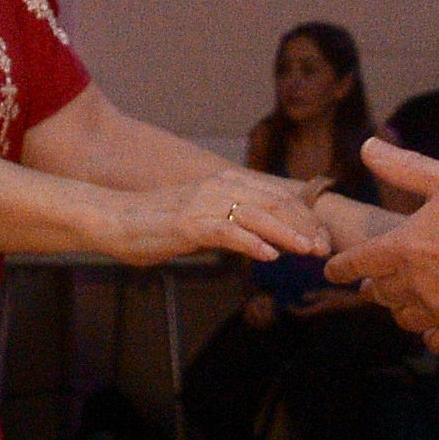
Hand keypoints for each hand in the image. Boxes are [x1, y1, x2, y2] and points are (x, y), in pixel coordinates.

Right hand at [103, 169, 328, 265]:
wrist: (111, 218)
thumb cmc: (154, 224)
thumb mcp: (201, 223)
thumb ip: (230, 226)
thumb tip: (260, 241)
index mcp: (225, 184)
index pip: (275, 198)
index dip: (304, 218)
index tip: (324, 239)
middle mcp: (219, 187)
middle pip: (274, 204)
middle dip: (305, 226)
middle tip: (326, 247)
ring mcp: (203, 203)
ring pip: (256, 215)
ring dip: (287, 233)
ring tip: (309, 249)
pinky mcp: (188, 222)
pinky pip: (226, 231)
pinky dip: (251, 243)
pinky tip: (269, 255)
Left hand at [322, 138, 438, 349]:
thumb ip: (404, 167)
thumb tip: (367, 146)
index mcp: (404, 247)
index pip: (356, 262)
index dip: (340, 266)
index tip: (333, 270)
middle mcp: (416, 284)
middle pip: (379, 293)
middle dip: (373, 285)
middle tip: (375, 281)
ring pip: (404, 318)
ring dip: (399, 308)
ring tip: (406, 299)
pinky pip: (435, 341)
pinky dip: (430, 334)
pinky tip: (434, 326)